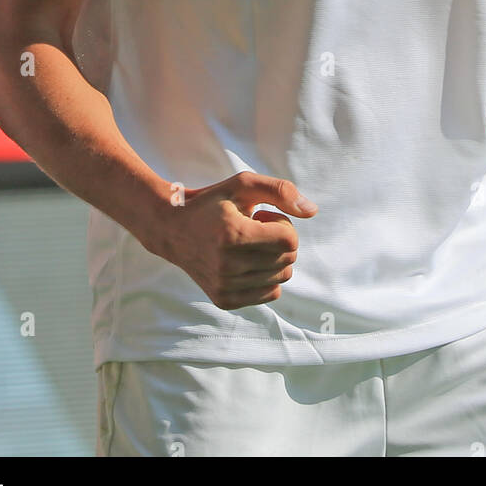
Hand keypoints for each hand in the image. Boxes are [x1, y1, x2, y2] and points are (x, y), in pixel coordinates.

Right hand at [141, 170, 316, 311]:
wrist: (172, 229)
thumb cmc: (213, 202)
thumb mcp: (243, 185)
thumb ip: (280, 191)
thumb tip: (313, 211)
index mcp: (233, 236)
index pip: (290, 239)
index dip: (281, 223)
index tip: (260, 216)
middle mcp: (228, 266)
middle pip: (288, 259)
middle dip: (279, 240)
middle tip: (254, 229)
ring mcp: (225, 287)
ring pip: (282, 277)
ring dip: (273, 258)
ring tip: (248, 245)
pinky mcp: (225, 300)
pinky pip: (271, 293)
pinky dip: (267, 277)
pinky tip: (246, 261)